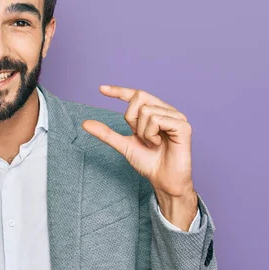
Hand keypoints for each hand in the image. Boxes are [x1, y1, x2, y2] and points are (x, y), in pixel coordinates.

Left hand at [82, 85, 197, 226]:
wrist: (163, 180)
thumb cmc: (148, 162)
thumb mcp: (123, 145)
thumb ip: (106, 133)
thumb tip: (85, 123)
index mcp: (155, 112)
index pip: (136, 95)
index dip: (119, 91)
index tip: (101, 89)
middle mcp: (166, 110)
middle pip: (139, 98)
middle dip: (132, 119)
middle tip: (141, 137)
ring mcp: (177, 116)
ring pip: (146, 111)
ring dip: (143, 132)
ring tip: (152, 144)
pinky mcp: (183, 125)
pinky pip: (157, 120)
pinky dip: (151, 135)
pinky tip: (159, 144)